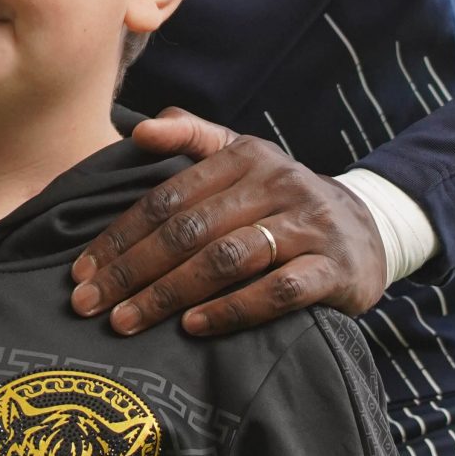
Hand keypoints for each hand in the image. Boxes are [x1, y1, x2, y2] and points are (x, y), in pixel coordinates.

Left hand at [70, 110, 386, 337]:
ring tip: (127, 321)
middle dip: (133, 269)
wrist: (371, 228)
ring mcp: (306, 226)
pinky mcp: (333, 269)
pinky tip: (194, 327)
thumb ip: (193, 138)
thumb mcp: (246, 158)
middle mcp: (276, 184)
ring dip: (170, 292)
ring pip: (227, 259)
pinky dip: (232, 310)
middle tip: (90, 304)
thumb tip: (140, 128)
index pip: (168, 197)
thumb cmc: (284, 200)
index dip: (121, 235)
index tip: (83, 271)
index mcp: (245, 157)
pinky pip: (277, 291)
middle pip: (190, 229)